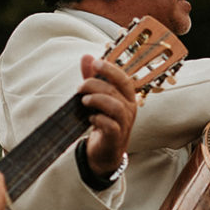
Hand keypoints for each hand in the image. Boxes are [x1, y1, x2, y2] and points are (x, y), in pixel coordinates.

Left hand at [77, 54, 137, 178]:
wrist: (104, 152)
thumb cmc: (102, 121)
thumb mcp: (97, 97)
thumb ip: (92, 78)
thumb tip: (87, 57)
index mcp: (127, 97)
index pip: (123, 79)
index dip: (110, 69)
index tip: (95, 63)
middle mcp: (129, 109)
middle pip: (116, 90)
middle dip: (95, 84)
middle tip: (80, 88)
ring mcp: (124, 124)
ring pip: (115, 106)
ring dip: (96, 100)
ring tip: (84, 101)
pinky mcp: (115, 137)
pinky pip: (110, 125)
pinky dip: (97, 119)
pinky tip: (90, 118)